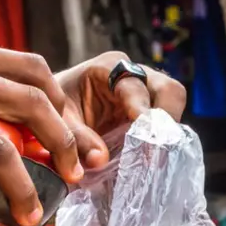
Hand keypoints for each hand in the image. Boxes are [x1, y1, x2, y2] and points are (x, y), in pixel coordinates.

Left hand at [57, 52, 187, 166]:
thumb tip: (100, 159)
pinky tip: (152, 157)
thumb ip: (77, 138)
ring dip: (168, 130)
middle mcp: (133, 73)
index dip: (145, 113)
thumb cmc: (55, 106)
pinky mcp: (150, 109)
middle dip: (167, 120)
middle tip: (157, 149)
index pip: (137, 87)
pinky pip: (167, 121)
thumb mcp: (60, 120)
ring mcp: (146, 90)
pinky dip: (163, 138)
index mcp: (109, 66)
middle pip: (169, 90)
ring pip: (175, 104)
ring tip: (156, 155)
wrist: (50, 108)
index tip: (145, 137)